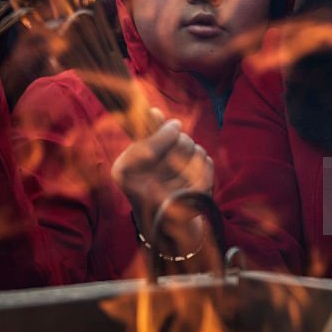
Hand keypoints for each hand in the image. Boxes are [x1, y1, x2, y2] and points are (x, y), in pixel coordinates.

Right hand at [111, 111, 213, 230]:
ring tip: (182, 162)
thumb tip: (154, 112)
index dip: (168, 131)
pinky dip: (203, 163)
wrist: (160, 219)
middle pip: (181, 143)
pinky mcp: (194, 202)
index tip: (174, 126)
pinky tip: (192, 172)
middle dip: (183, 140)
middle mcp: (144, 191)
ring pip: (197, 151)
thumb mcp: (138, 154)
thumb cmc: (146, 178)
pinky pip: (206, 164)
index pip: (154, 144)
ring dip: (193, 151)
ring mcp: (170, 199)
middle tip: (178, 146)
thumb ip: (147, 134)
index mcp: (124, 174)